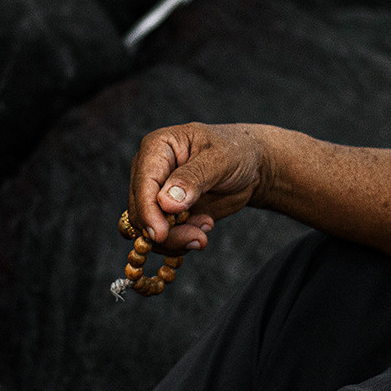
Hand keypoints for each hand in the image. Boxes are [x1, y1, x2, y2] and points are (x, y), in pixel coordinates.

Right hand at [128, 122, 270, 252]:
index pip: (143, 185)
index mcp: (156, 148)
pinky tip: (203, 230)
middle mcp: (149, 172)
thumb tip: (166, 202)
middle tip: (199, 238)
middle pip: (140, 212)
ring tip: (204, 233)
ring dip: (175, 240)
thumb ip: (193, 178)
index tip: (161, 235)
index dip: (148, 212)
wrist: (249, 166)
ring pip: (147, 230)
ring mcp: (155, 195)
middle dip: (167, 232)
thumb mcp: (220, 159)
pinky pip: (162, 238)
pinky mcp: (166, 215)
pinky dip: (180, 242)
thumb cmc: (235, 151)